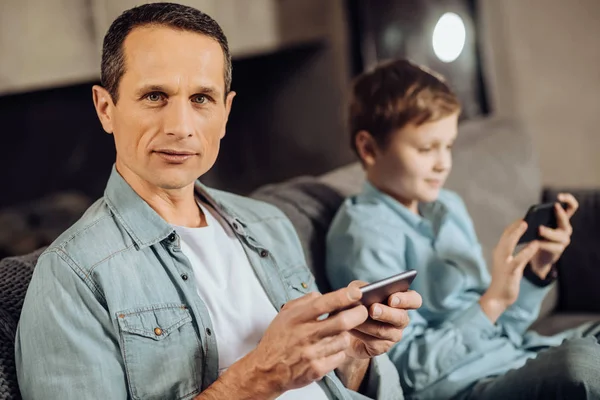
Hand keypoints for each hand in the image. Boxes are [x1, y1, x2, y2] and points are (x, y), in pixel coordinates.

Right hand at [235, 286, 368, 396]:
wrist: (267, 370)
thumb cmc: (278, 339)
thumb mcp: (285, 314)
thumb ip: (305, 302)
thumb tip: (324, 295)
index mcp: (297, 318)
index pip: (324, 304)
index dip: (343, 297)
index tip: (357, 292)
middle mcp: (305, 335)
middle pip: (342, 322)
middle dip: (358, 314)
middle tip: (362, 311)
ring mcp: (312, 354)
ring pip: (344, 340)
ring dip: (345, 335)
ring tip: (337, 334)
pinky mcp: (317, 370)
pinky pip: (340, 357)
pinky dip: (339, 352)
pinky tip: (330, 350)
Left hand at [345, 281, 421, 359]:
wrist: (346, 327)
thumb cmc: (356, 304)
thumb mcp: (357, 292)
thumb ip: (359, 288)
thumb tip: (359, 292)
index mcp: (400, 301)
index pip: (414, 300)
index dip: (406, 300)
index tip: (392, 299)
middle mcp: (401, 319)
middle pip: (402, 317)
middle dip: (387, 313)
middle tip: (373, 309)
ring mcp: (393, 335)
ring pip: (384, 331)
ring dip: (368, 323)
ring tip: (355, 317)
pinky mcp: (381, 348)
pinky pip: (373, 342)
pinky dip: (360, 333)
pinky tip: (351, 327)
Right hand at [481, 220, 539, 322]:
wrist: (497, 298)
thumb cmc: (505, 281)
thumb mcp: (511, 265)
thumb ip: (518, 255)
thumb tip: (530, 244)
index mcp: (499, 253)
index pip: (505, 235)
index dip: (513, 226)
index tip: (522, 219)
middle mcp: (499, 255)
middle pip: (505, 236)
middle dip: (514, 226)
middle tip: (524, 218)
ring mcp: (503, 263)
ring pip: (508, 244)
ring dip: (517, 233)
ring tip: (526, 224)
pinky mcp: (510, 271)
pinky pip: (518, 258)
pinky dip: (526, 250)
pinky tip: (534, 244)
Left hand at [530, 193, 577, 278]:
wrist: (539, 257)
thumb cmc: (537, 237)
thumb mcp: (537, 225)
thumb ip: (535, 220)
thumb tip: (524, 220)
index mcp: (562, 219)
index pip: (572, 206)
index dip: (568, 199)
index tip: (558, 196)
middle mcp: (566, 228)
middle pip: (565, 219)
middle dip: (559, 214)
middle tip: (552, 208)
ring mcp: (564, 240)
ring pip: (559, 235)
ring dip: (549, 232)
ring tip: (539, 229)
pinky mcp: (558, 250)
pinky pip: (552, 246)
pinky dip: (543, 243)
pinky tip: (535, 242)